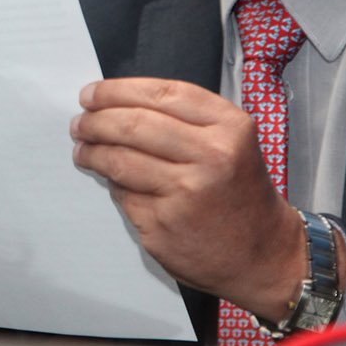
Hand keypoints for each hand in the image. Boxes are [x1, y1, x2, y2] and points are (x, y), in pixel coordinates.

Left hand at [69, 78, 307, 319]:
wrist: (266, 255)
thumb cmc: (239, 190)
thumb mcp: (231, 141)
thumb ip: (184, 119)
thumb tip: (115, 105)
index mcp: (229, 127)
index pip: (160, 94)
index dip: (117, 90)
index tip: (91, 94)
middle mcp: (211, 157)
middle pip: (133, 124)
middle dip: (95, 120)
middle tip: (79, 123)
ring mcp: (186, 194)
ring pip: (120, 160)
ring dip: (92, 151)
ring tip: (82, 149)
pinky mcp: (164, 225)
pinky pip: (123, 194)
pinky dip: (113, 185)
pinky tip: (111, 181)